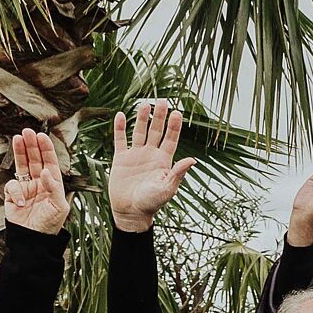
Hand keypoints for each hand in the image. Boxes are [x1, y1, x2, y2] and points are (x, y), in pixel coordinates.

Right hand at [2, 129, 70, 235]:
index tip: (41, 136)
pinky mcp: (13, 195)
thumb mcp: (59, 206)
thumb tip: (45, 172)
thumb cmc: (50, 224)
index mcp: (52, 184)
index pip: (49, 162)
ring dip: (20, 152)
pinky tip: (21, 202)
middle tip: (27, 131)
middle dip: (31, 145)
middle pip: (34, 159)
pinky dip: (16, 192)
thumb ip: (54, 188)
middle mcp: (38, 183)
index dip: (46, 149)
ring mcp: (25, 188)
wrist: (34, 239)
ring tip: (18, 139)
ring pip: (21, 165)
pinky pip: (12, 186)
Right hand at [108, 101, 195, 231]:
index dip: (174, 126)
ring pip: (139, 132)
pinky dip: (120, 128)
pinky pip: (120, 140)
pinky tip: (120, 115)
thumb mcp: (167, 188)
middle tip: (163, 100)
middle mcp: (151, 154)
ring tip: (144, 104)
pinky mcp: (121, 159)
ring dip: (141, 118)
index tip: (178, 112)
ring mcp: (136, 155)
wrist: (131, 212)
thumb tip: (193, 160)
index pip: (171, 139)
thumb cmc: (152, 203)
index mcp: (164, 161)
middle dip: (160, 116)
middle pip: (156, 131)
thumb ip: (178, 173)